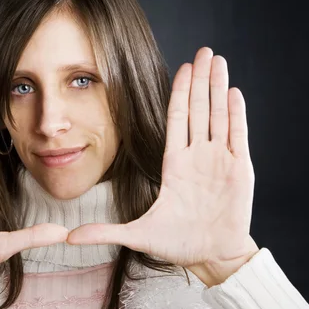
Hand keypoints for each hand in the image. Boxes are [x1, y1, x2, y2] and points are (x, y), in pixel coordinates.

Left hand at [67, 47, 258, 285]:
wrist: (212, 257)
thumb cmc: (178, 244)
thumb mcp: (138, 235)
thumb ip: (105, 232)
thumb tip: (68, 237)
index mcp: (175, 164)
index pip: (177, 119)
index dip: (179, 93)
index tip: (180, 68)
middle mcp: (198, 156)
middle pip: (199, 109)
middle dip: (201, 79)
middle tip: (204, 51)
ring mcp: (219, 161)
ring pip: (219, 115)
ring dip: (218, 88)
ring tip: (218, 61)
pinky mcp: (239, 170)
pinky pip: (237, 136)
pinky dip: (236, 114)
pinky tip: (233, 91)